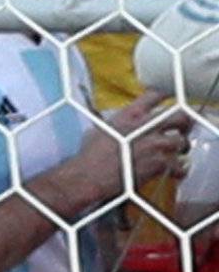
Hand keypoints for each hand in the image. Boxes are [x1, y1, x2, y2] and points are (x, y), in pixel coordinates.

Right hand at [66, 92, 194, 208]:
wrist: (87, 177)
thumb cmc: (88, 157)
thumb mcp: (99, 130)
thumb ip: (117, 123)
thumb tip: (118, 124)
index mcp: (131, 114)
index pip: (157, 94)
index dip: (168, 95)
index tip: (172, 100)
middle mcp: (146, 125)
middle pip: (179, 116)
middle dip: (184, 123)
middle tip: (182, 129)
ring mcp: (154, 144)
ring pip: (181, 141)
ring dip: (181, 147)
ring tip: (179, 152)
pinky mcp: (158, 163)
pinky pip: (178, 165)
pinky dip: (179, 170)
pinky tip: (177, 172)